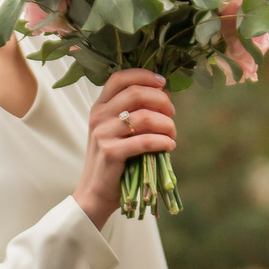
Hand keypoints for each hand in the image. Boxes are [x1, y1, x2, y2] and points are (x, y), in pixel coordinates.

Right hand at [71, 67, 176, 228]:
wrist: (96, 193)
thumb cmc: (114, 160)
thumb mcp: (117, 130)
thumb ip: (135, 111)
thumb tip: (164, 93)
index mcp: (99, 106)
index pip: (119, 78)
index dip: (144, 75)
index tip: (163, 83)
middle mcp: (98, 116)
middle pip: (136, 93)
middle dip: (161, 100)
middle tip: (172, 112)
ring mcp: (103, 134)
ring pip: (145, 117)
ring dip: (167, 124)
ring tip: (172, 134)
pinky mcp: (111, 153)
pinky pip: (145, 141)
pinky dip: (163, 141)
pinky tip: (170, 146)